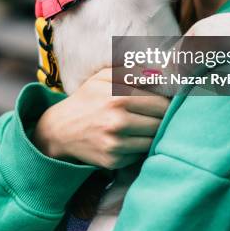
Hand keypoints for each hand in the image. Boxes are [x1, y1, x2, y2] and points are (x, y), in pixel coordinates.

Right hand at [33, 67, 169, 168]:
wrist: (61, 129)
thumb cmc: (88, 97)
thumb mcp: (104, 76)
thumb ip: (132, 70)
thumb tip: (161, 72)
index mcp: (118, 96)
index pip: (161, 101)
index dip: (168, 100)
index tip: (168, 100)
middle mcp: (117, 121)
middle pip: (160, 121)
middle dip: (163, 116)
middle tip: (158, 112)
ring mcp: (115, 143)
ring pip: (153, 138)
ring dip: (153, 132)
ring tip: (144, 124)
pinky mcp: (113, 161)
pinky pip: (141, 153)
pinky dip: (140, 145)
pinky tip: (131, 137)